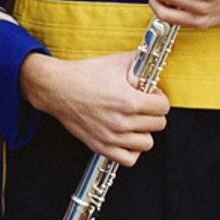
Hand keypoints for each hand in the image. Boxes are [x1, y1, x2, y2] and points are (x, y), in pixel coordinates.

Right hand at [21, 52, 169, 166]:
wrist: (56, 88)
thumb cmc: (83, 75)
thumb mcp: (116, 62)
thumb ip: (140, 61)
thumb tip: (154, 62)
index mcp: (129, 101)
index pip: (163, 107)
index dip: (159, 98)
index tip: (151, 95)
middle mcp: (121, 122)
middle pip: (158, 124)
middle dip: (153, 112)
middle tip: (143, 105)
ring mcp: (111, 136)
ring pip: (147, 143)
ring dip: (144, 131)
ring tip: (136, 122)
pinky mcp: (100, 145)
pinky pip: (129, 159)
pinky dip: (132, 150)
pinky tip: (127, 137)